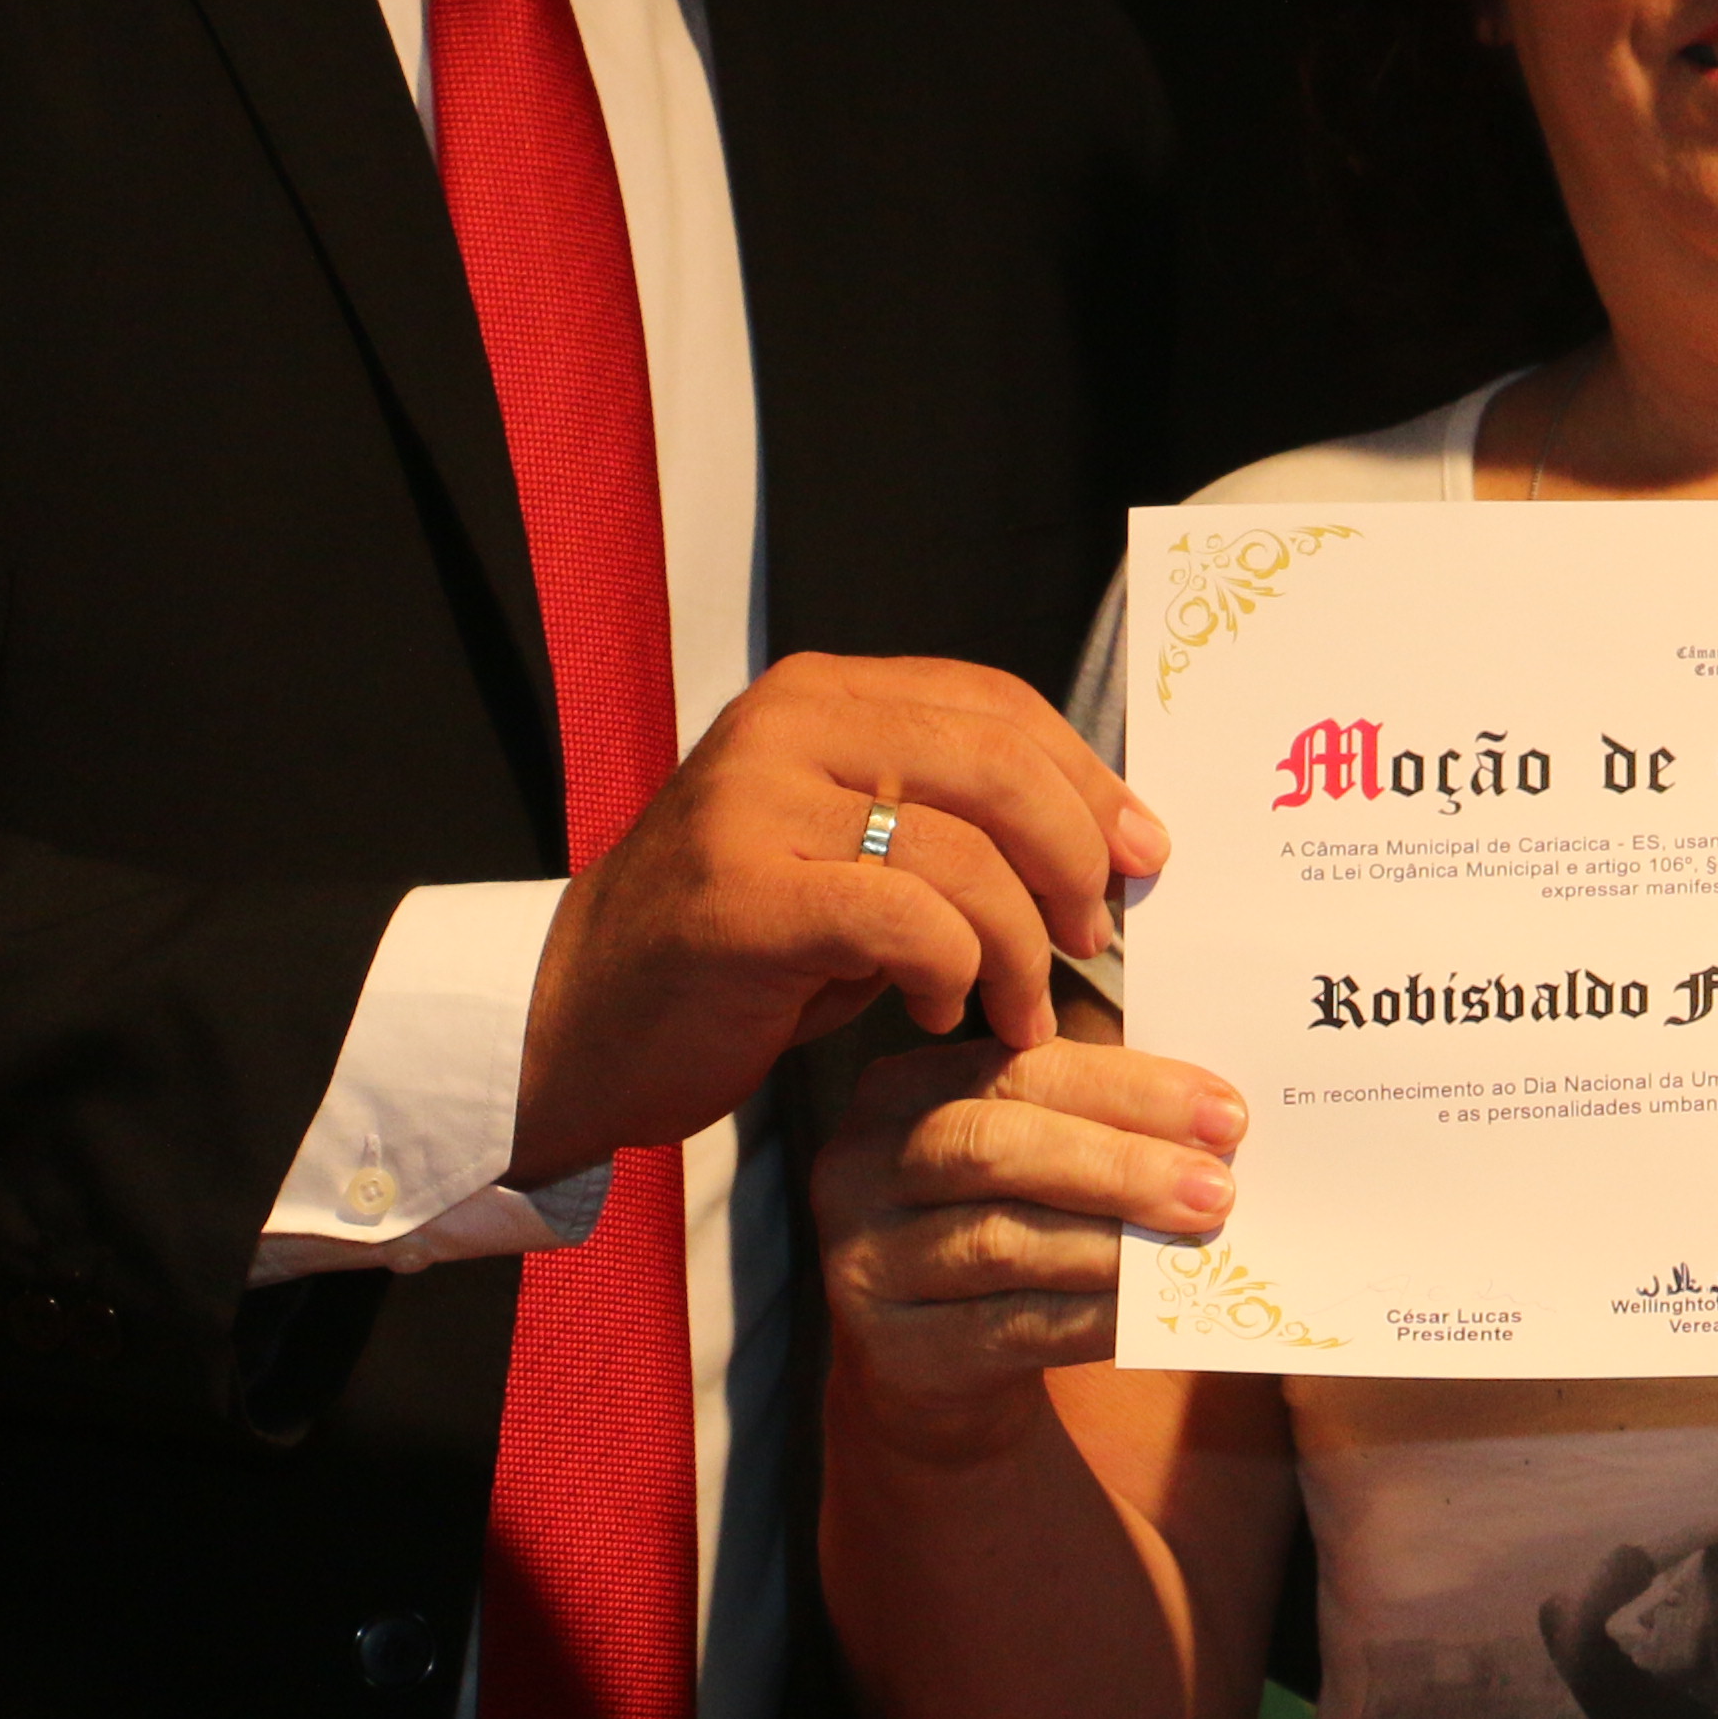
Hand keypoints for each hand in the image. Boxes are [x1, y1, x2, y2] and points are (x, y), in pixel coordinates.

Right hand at [514, 652, 1172, 1186]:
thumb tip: (1107, 836)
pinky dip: (952, 971)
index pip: (997, 705)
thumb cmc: (740, 950)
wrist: (575, 1023)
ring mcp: (755, 805)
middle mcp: (787, 727)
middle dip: (1073, 856)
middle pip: (996, 763)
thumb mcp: (851, 852)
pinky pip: (904, 920)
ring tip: (1019, 1006)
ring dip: (1020, 945)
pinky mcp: (742, 897)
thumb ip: (950, 819)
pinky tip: (943, 1010)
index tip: (1142, 853)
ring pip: (961, 852)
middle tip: (1096, 935)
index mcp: (822, 695)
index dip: (1087, 780)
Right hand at [818, 1030, 1245, 1465]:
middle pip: (997, 1146)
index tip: (1226, 1115)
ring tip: (1196, 1244)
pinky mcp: (892, 1351)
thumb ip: (1094, 1125)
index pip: (1022, 1071)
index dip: (1128, 1089)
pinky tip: (1153, 1309)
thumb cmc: (1002, 1224)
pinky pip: (1010, 1327)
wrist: (934, 1365)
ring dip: (1112, 1242)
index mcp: (900, 1091)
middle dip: (1121, 1164)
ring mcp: (865, 1262)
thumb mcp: (1028, 1158)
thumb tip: (1216, 1127)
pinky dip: (1093, 1316)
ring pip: (1001, 1241)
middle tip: (1217, 1188)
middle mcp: (861, 1168)